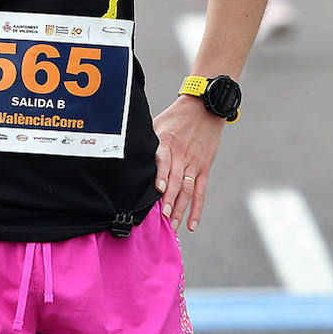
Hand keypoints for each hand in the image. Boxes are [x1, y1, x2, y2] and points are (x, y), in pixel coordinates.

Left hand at [152, 94, 225, 231]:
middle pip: (176, 180)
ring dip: (181, 208)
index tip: (158, 190)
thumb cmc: (176, 117)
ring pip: (187, 190)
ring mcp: (194, 163)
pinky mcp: (204, 168)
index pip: (164, 161)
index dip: (161, 176)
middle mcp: (182, 155)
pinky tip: (192, 224)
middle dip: (170, 200)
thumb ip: (148, 143)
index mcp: (168, 143)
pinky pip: (200, 191)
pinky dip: (197, 209)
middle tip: (163, 218)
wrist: (204, 108)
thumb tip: (127, 155)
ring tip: (174, 225)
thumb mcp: (157, 124)